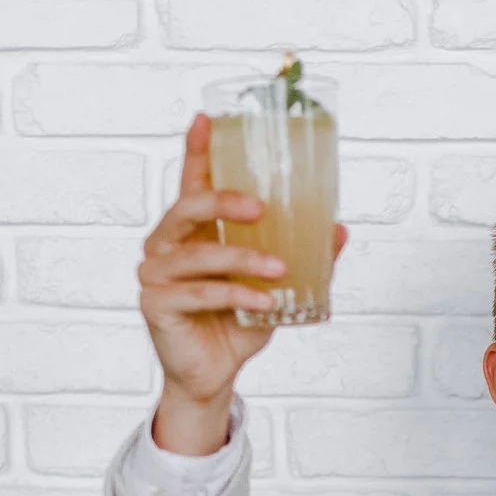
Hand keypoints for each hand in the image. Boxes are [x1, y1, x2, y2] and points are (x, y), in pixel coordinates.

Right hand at [135, 112, 347, 450]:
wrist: (213, 376)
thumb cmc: (236, 324)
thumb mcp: (275, 288)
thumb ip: (303, 258)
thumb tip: (339, 229)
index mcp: (190, 231)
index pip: (191, 183)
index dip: (196, 150)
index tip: (206, 118)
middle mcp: (166, 245)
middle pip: (187, 208)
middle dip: (223, 201)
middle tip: (261, 206)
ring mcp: (156, 274)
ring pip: (199, 255)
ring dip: (243, 260)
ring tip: (280, 269)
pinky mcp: (156, 305)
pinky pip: (201, 294)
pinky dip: (237, 296)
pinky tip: (265, 304)